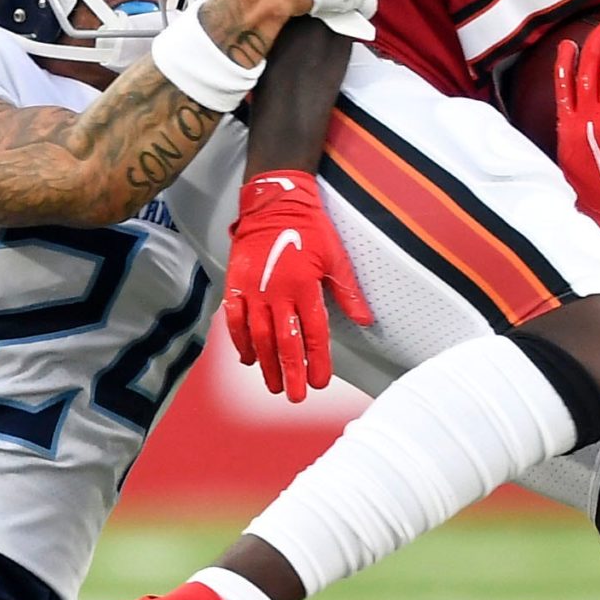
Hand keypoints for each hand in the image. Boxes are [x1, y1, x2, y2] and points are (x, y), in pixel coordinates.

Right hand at [224, 172, 374, 401]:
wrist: (274, 203)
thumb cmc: (310, 229)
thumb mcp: (335, 258)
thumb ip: (348, 293)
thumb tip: (365, 320)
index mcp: (305, 287)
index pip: (313, 333)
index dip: (317, 361)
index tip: (320, 382)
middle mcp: (278, 292)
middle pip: (285, 342)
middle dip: (291, 372)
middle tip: (295, 396)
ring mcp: (254, 290)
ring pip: (259, 336)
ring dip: (267, 364)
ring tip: (274, 386)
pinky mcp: (236, 285)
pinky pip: (234, 320)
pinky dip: (240, 342)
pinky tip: (249, 360)